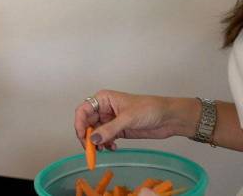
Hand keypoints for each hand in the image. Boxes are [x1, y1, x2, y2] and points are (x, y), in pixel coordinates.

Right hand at [74, 90, 193, 150]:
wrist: (168, 118)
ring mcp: (110, 120)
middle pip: (87, 123)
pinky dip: (105, 144)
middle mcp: (104, 109)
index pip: (83, 111)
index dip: (79, 124)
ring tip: (103, 149)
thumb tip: (93, 139)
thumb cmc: (149, 109)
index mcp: (103, 99)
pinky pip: (105, 138)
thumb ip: (109, 129)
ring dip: (96, 142)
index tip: (82, 137)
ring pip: (95, 132)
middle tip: (91, 148)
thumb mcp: (127, 118)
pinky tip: (112, 147)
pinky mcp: (117, 130)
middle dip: (88, 136)